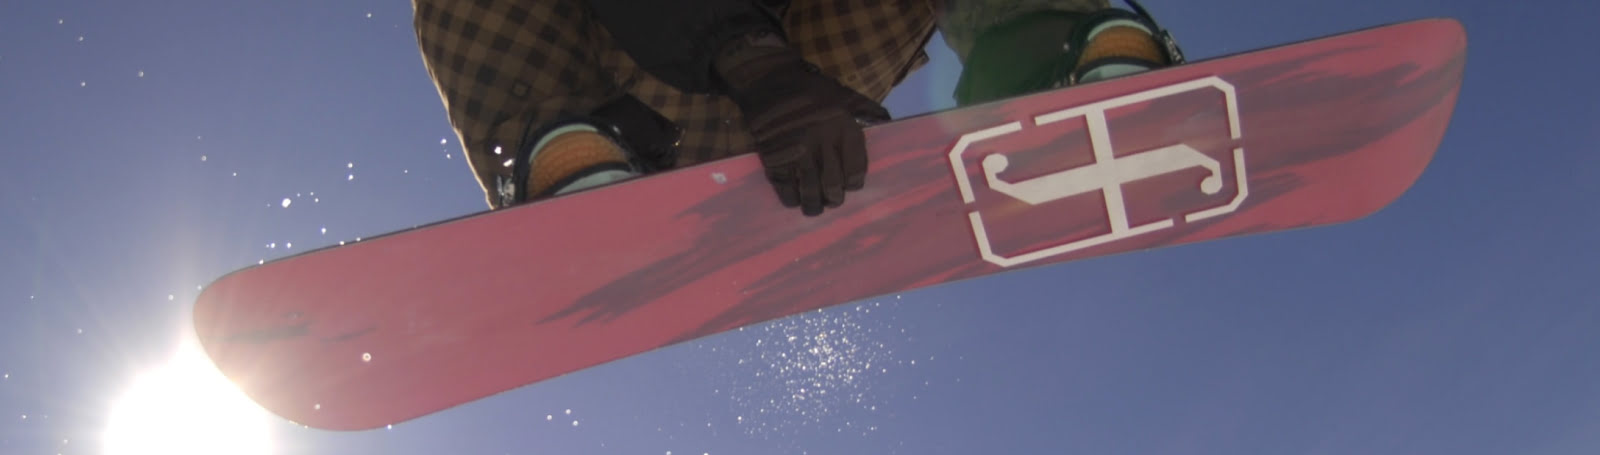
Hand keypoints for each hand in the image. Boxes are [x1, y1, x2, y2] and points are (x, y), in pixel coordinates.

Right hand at [716, 33, 890, 215]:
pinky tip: (793, 198)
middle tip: (830, 200)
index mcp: (844, 129)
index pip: (855, 171)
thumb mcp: (845, 94)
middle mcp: (824, 144)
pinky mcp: (774, 159)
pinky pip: (786, 190)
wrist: (768, 81)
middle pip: (833, 186)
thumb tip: (887, 122)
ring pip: (810, 192)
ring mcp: (798, 153)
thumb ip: (867, 110)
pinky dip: (791, 199)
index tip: (848, 185)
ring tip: (813, 207)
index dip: (853, 183)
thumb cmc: (810, 89)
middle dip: (833, 198)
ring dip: (813, 205)